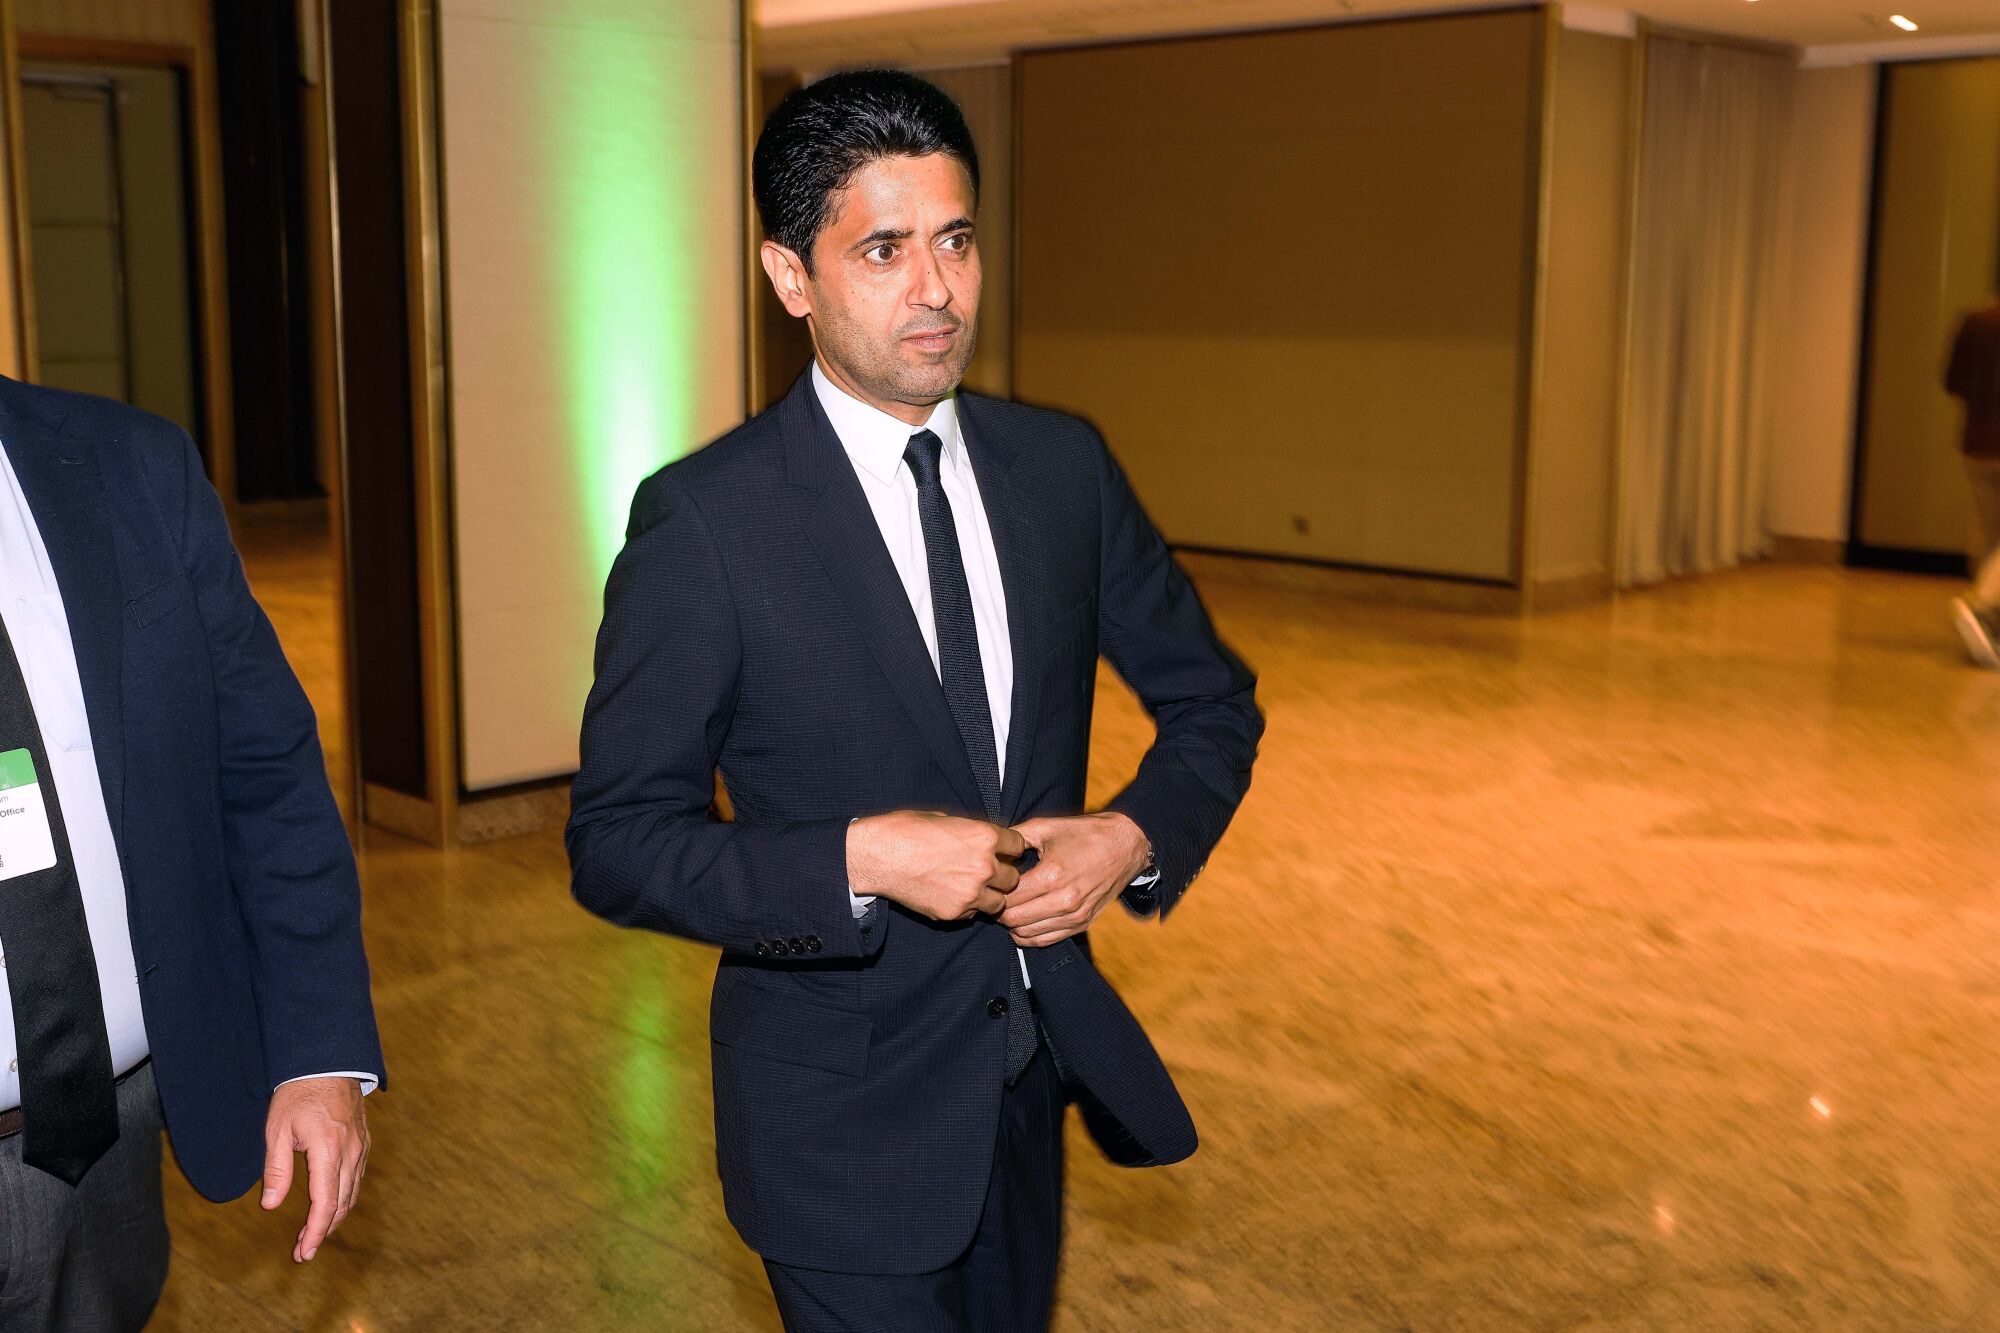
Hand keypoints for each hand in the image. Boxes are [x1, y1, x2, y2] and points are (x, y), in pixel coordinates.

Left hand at [261, 1077, 368, 1262]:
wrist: (328, 1063)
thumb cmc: (298, 1095)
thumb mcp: (277, 1130)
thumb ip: (276, 1169)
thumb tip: (270, 1205)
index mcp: (327, 1150)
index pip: (325, 1203)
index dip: (315, 1232)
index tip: (304, 1252)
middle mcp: (350, 1152)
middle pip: (341, 1203)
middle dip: (323, 1230)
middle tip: (304, 1250)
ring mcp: (361, 1147)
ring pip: (351, 1193)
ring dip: (334, 1217)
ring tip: (315, 1234)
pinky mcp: (363, 1142)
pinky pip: (356, 1178)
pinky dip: (343, 1198)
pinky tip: (331, 1204)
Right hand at [847, 811, 1025, 921]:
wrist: (876, 856)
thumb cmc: (905, 831)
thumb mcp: (944, 818)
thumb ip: (971, 831)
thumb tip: (984, 839)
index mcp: (984, 837)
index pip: (1018, 846)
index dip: (1009, 848)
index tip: (1002, 850)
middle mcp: (983, 866)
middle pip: (1013, 878)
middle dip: (1002, 874)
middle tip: (986, 871)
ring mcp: (970, 893)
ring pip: (998, 902)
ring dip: (989, 895)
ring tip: (970, 887)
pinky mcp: (954, 913)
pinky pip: (973, 914)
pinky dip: (967, 907)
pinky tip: (950, 894)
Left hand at [1000, 813, 1150, 946]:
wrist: (1126, 845)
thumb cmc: (1085, 833)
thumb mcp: (1046, 827)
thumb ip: (1015, 837)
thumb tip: (992, 848)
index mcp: (1051, 875)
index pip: (1007, 898)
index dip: (993, 892)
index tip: (991, 884)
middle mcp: (1063, 900)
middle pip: (1013, 920)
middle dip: (999, 910)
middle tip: (996, 897)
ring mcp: (1074, 916)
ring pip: (1026, 934)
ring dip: (1012, 924)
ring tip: (1010, 907)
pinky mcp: (1082, 924)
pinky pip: (1045, 941)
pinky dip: (1028, 935)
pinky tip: (1024, 920)